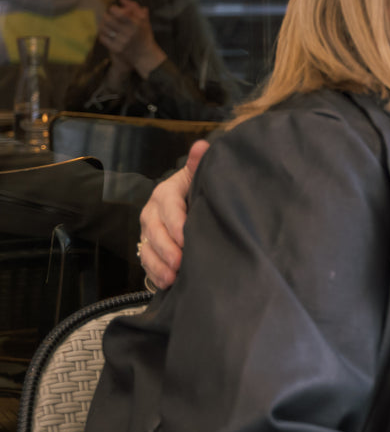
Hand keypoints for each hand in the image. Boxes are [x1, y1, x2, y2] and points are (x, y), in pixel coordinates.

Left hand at [101, 0, 166, 77]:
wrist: (145, 55)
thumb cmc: (144, 35)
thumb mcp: (144, 20)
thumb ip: (134, 7)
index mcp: (136, 24)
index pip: (119, 13)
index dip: (113, 9)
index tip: (114, 9)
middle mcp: (129, 33)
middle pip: (108, 20)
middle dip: (105, 16)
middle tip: (107, 16)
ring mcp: (122, 42)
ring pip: (103, 28)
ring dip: (102, 24)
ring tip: (106, 24)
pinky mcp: (116, 49)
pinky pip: (102, 38)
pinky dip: (102, 33)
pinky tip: (106, 33)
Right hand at [139, 140, 206, 288]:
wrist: (190, 204)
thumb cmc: (198, 190)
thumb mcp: (198, 177)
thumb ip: (198, 165)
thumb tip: (201, 146)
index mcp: (165, 193)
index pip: (168, 206)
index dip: (176, 222)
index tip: (187, 237)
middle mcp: (152, 213)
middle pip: (154, 231)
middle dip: (166, 249)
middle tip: (181, 263)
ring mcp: (148, 233)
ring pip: (147, 249)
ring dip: (158, 265)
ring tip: (172, 278)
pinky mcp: (149, 249)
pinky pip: (147, 263)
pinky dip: (155, 275)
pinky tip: (166, 284)